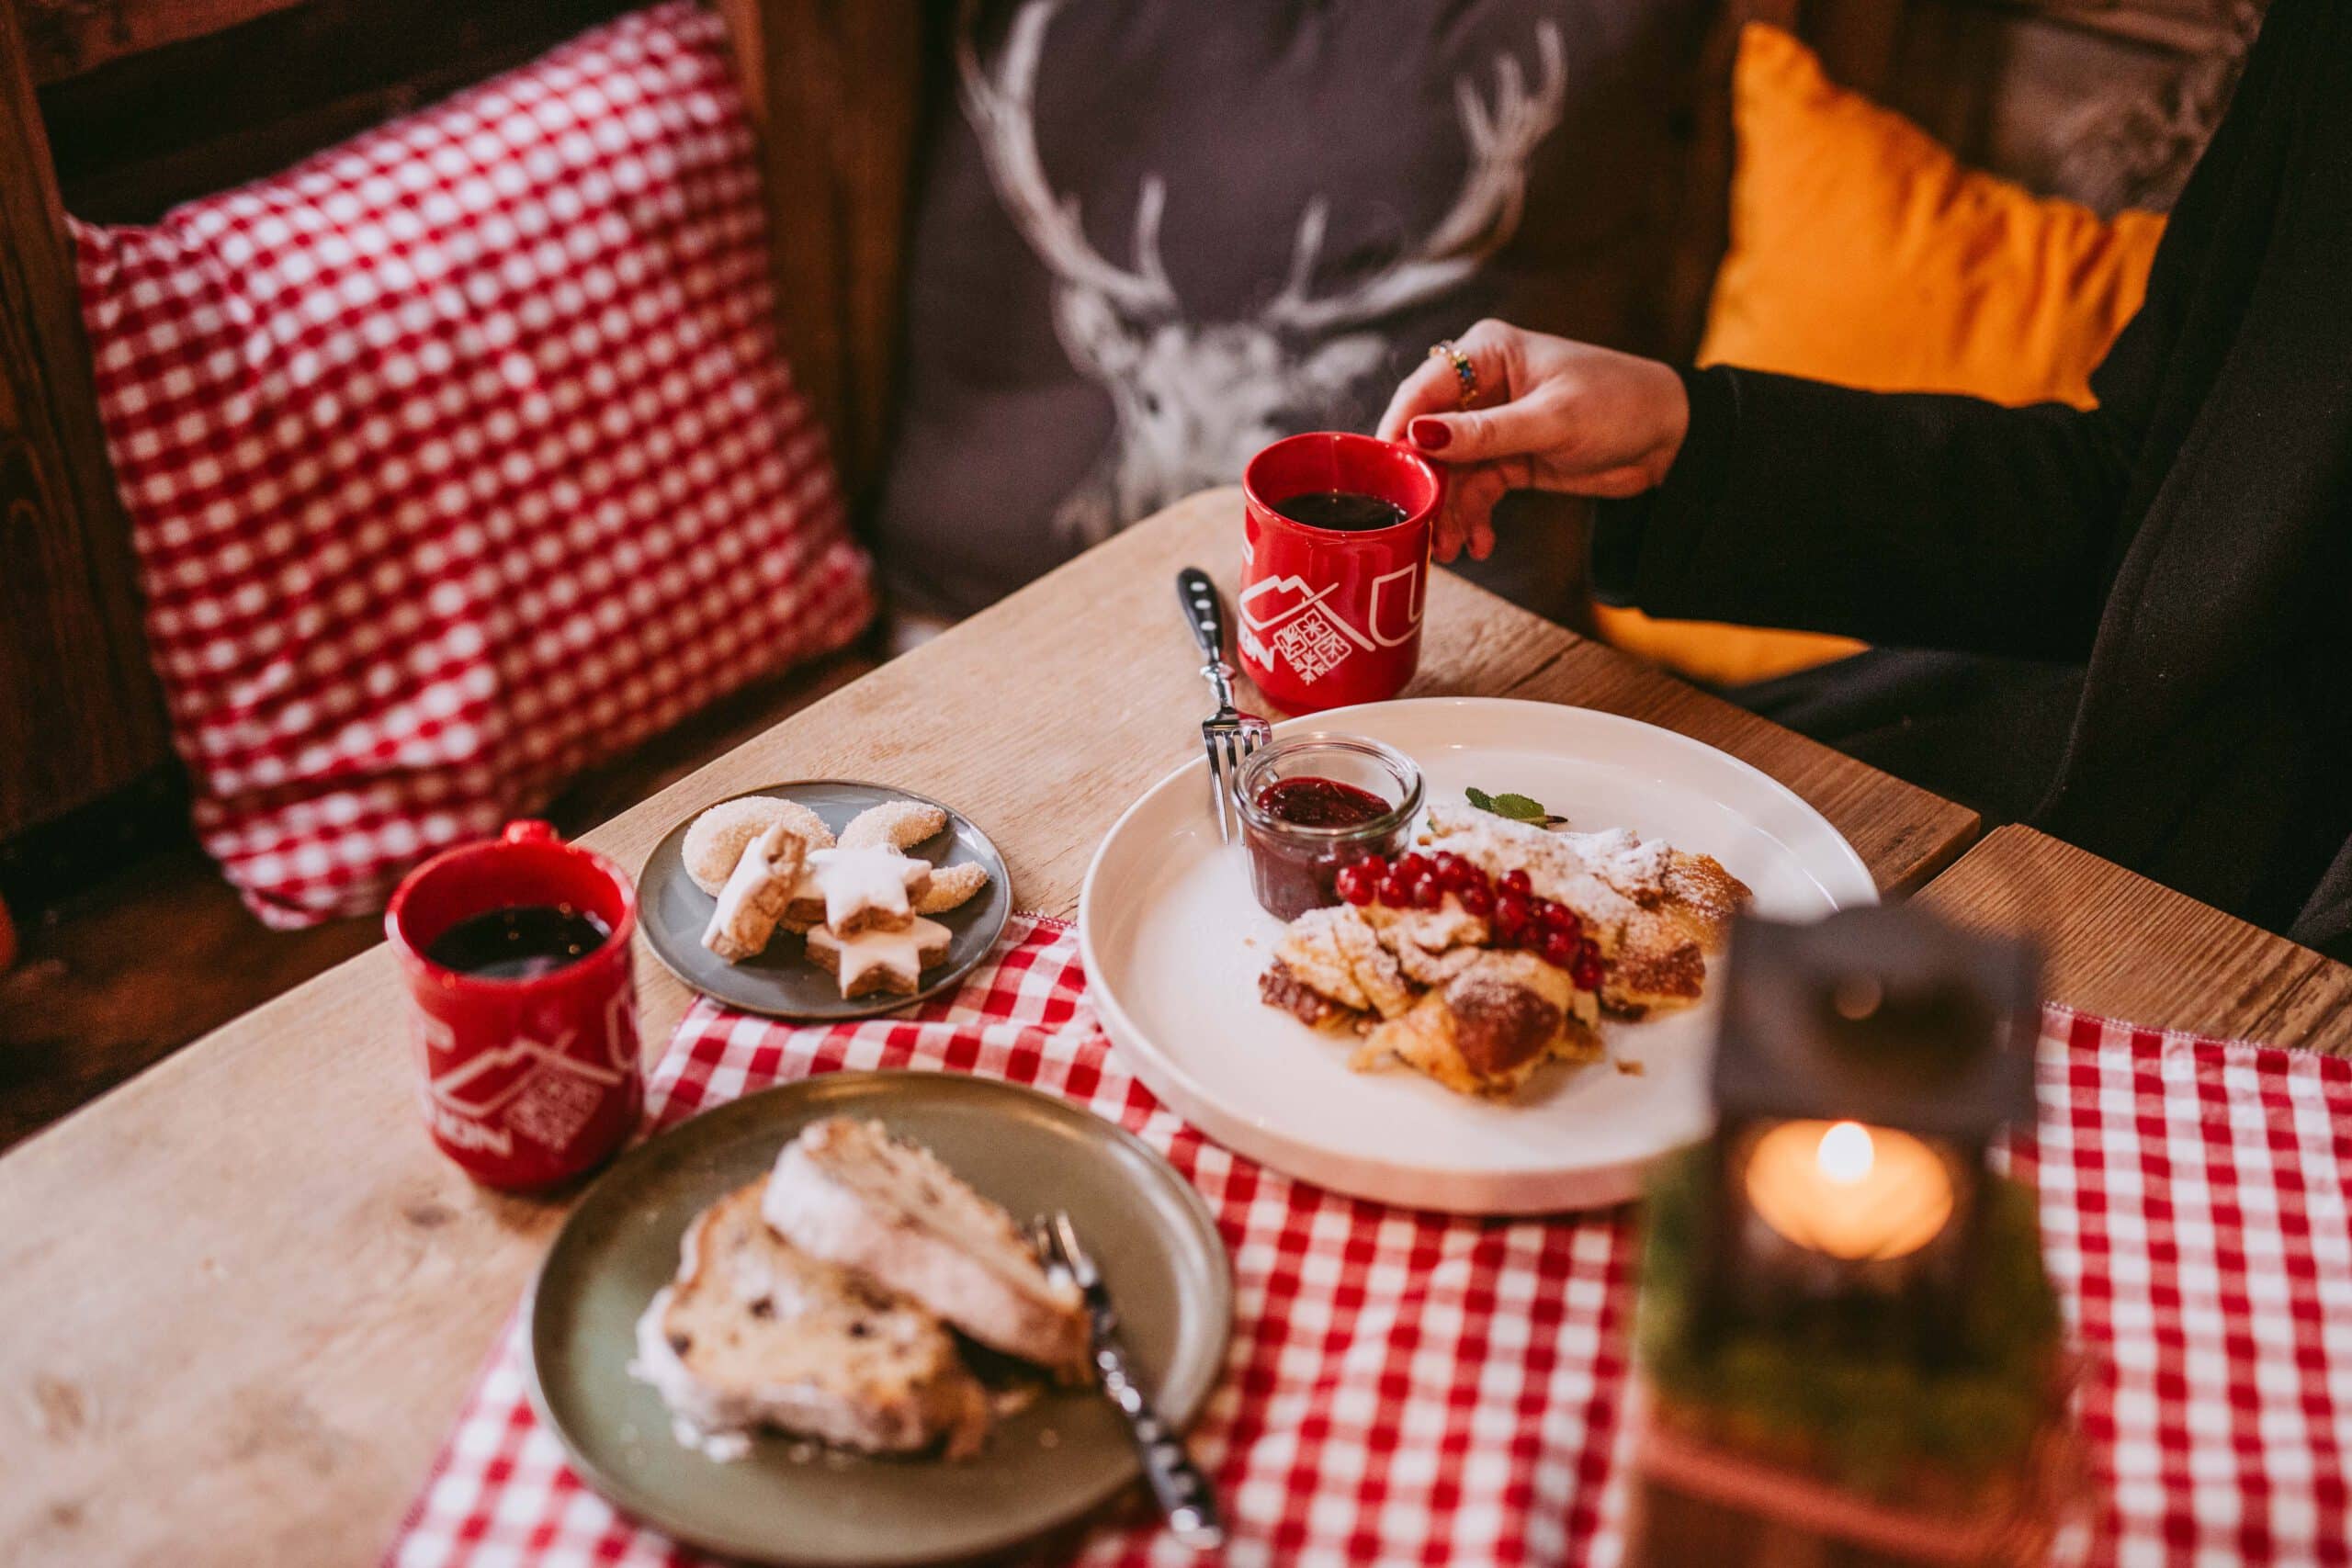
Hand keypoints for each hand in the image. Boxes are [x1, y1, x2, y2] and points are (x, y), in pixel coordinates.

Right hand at [1377, 320, 1690, 562]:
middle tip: (1426, 529)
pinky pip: (1475, 491)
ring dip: (1450, 513)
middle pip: (1429, 439)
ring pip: (1450, 473)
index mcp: (1488, 353)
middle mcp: (1481, 385)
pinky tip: (1481, 543)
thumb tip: (1421, 436)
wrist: (1670, 438)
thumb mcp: (1552, 420)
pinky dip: (1474, 518)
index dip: (1398, 434)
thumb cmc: (1620, 404)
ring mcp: (1493, 425)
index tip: (1384, 478)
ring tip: (1456, 549)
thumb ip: (1486, 433)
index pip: (1423, 391)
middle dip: (1428, 487)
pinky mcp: (1508, 458)